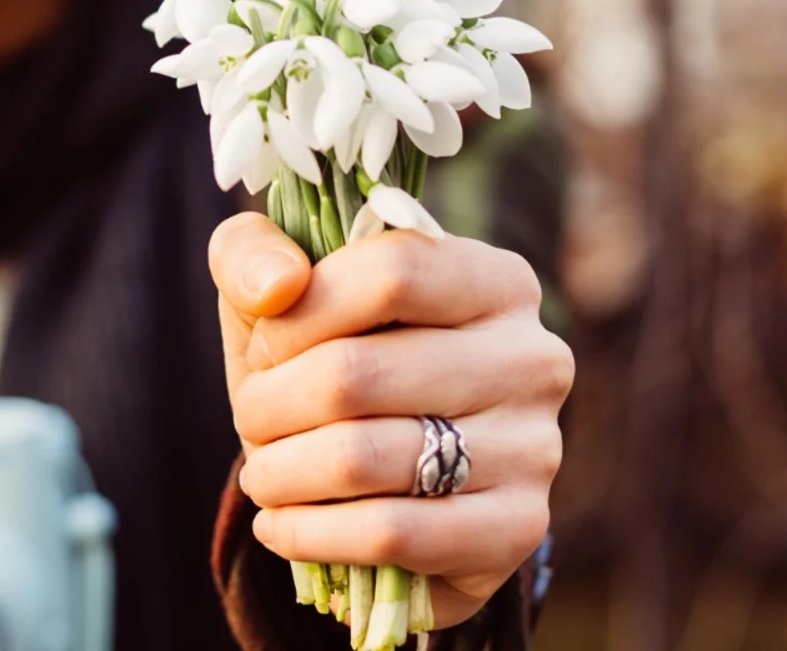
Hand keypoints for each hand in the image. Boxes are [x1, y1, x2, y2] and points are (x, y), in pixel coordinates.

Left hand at [209, 212, 572, 629]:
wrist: (393, 481)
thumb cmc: (335, 361)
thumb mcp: (284, 291)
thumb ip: (253, 252)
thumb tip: (277, 286)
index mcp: (496, 279)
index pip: (390, 273)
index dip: (299, 316)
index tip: (264, 349)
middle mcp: (533, 357)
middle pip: (356, 373)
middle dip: (271, 404)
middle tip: (252, 420)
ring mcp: (534, 448)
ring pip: (361, 459)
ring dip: (280, 473)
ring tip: (263, 475)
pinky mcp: (516, 529)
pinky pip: (388, 535)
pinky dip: (309, 533)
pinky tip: (281, 524)